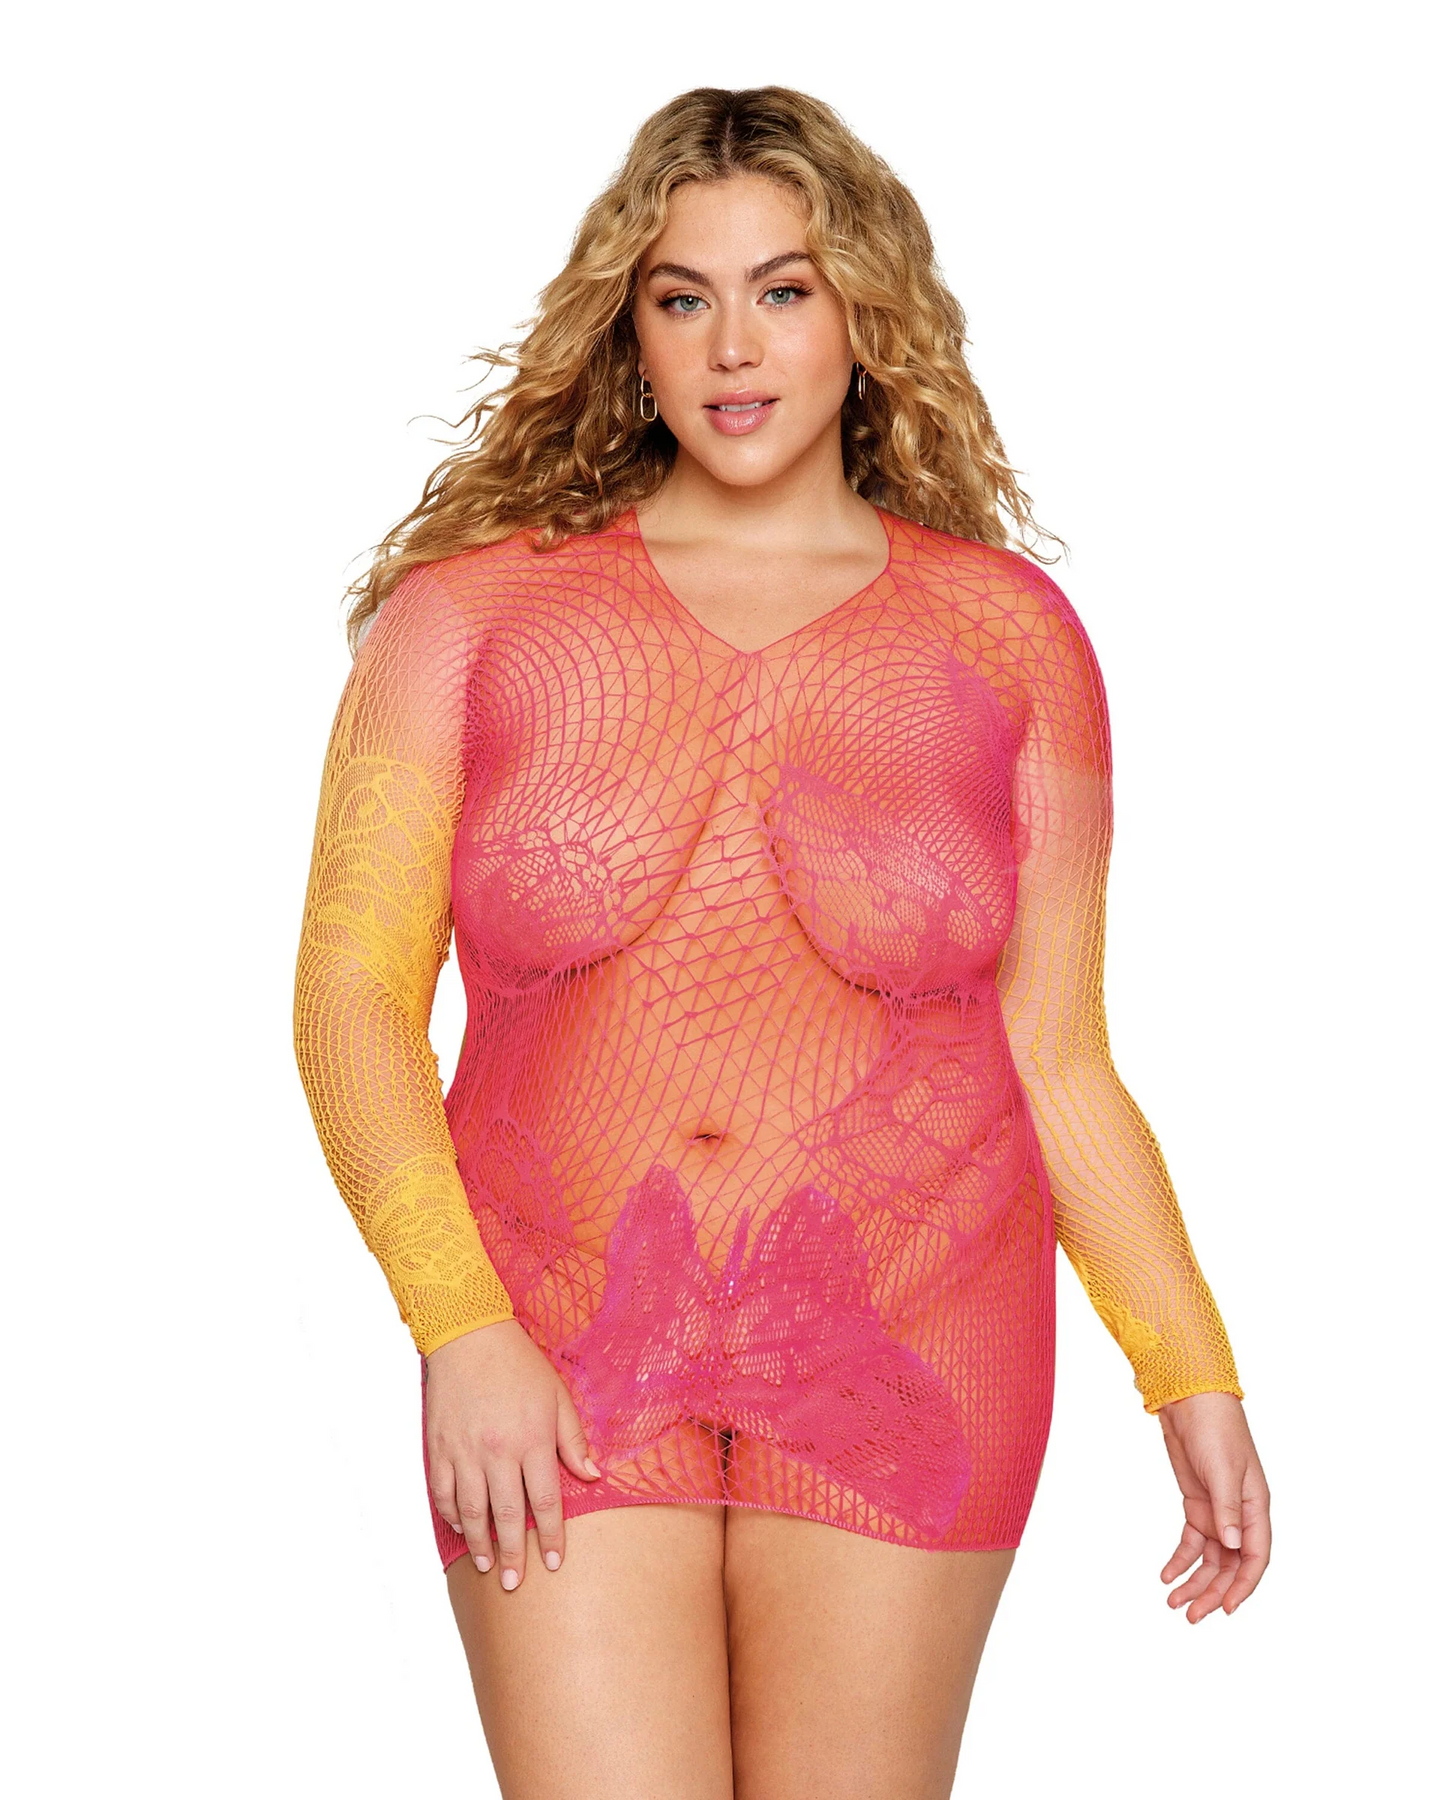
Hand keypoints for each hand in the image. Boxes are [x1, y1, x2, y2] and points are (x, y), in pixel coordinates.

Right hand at [424, 1318, 601, 1589]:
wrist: (470, 1336)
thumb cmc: (520, 1365)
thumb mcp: (557, 1396)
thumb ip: (573, 1440)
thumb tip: (593, 1476)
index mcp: (531, 1439)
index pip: (545, 1500)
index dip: (552, 1535)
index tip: (555, 1562)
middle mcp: (497, 1451)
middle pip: (507, 1515)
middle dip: (512, 1554)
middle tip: (515, 1583)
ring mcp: (464, 1451)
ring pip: (471, 1511)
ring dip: (479, 1543)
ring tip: (487, 1566)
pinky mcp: (439, 1447)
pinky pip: (442, 1492)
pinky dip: (451, 1515)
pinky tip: (461, 1528)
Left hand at [1156, 1390, 1270, 1622]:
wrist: (1190, 1402)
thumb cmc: (1215, 1430)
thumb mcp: (1222, 1470)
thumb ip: (1227, 1510)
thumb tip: (1233, 1547)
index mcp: (1256, 1508)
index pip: (1255, 1558)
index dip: (1243, 1586)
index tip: (1225, 1609)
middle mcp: (1240, 1515)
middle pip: (1231, 1565)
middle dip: (1213, 1592)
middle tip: (1191, 1615)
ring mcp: (1218, 1512)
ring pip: (1210, 1558)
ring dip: (1195, 1581)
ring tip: (1174, 1602)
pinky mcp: (1197, 1505)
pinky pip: (1191, 1541)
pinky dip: (1180, 1559)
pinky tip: (1166, 1574)